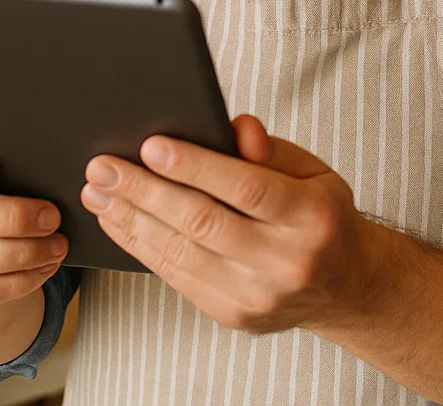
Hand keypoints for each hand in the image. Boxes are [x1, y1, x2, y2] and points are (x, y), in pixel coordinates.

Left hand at [79, 115, 382, 334]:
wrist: (344, 285)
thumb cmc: (319, 214)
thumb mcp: (311, 171)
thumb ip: (269, 149)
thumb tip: (234, 127)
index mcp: (312, 216)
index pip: (247, 188)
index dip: (196, 166)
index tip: (151, 145)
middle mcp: (286, 261)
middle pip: (203, 221)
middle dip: (145, 191)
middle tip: (103, 166)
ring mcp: (257, 296)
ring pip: (181, 253)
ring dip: (131, 219)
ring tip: (97, 191)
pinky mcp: (232, 315)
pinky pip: (176, 277)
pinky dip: (140, 246)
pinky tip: (118, 220)